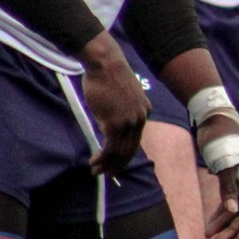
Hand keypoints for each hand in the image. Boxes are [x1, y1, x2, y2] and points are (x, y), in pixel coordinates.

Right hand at [77, 33, 149, 174]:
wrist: (104, 64)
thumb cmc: (107, 77)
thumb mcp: (121, 97)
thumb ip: (120, 112)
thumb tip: (109, 127)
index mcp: (145, 112)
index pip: (136, 139)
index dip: (124, 153)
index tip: (114, 161)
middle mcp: (141, 119)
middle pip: (131, 148)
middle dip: (117, 164)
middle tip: (106, 173)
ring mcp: (129, 122)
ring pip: (120, 151)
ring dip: (107, 164)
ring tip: (96, 171)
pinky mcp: (115, 124)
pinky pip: (110, 147)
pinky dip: (102, 157)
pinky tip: (94, 162)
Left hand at [197, 113, 238, 238]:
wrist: (213, 119)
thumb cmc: (220, 139)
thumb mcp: (223, 164)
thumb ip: (228, 188)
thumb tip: (232, 211)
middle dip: (231, 228)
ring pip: (234, 209)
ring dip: (223, 223)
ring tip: (209, 234)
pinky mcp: (228, 179)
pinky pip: (227, 202)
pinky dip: (219, 213)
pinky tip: (211, 224)